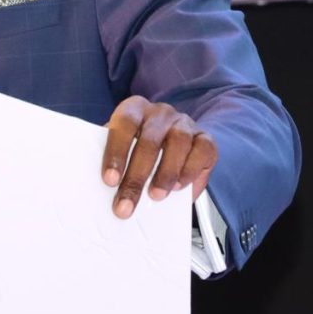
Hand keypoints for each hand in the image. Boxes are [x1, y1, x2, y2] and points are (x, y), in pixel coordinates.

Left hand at [101, 95, 217, 218]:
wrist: (170, 141)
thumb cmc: (139, 146)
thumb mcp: (123, 148)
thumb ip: (116, 162)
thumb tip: (106, 188)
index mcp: (134, 108)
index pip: (124, 124)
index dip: (116, 151)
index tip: (110, 180)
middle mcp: (160, 112)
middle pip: (149, 141)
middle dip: (136, 177)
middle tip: (126, 205)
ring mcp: (184, 123)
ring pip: (178, 143)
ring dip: (165, 174)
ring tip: (155, 196)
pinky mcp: (205, 138)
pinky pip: (202, 151)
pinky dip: (190, 171)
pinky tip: (179, 187)